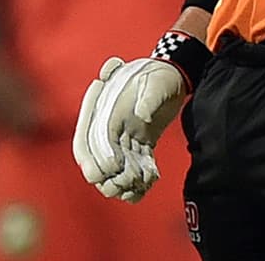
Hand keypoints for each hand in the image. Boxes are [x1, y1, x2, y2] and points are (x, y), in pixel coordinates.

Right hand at [73, 56, 187, 202]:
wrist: (175, 77)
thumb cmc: (162, 76)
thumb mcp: (156, 82)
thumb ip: (148, 96)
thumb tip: (142, 114)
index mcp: (106, 111)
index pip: (88, 139)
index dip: (95, 157)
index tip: (111, 169)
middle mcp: (111, 127)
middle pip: (95, 160)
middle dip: (105, 178)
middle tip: (121, 186)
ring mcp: (124, 138)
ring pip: (113, 169)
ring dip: (121, 183)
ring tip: (137, 187)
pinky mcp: (139, 145)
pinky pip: (133, 167)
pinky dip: (138, 180)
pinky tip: (148, 184)